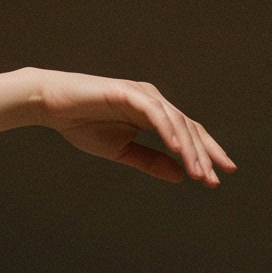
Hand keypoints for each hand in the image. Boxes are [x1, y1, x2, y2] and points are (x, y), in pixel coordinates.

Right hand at [0, 68, 237, 186]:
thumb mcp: (121, 151)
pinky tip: (177, 149)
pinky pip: (154, 112)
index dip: (205, 155)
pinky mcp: (128, 92)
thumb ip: (151, 162)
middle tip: (214, 180)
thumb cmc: (83, 124)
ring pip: (176, 123)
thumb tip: (180, 176)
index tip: (218, 177)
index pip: (187, 135)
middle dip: (204, 155)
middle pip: (189, 129)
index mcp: (154, 115)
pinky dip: (167, 129)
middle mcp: (154, 102)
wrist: (52, 105)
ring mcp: (143, 94)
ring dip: (188, 149)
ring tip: (198, 172)